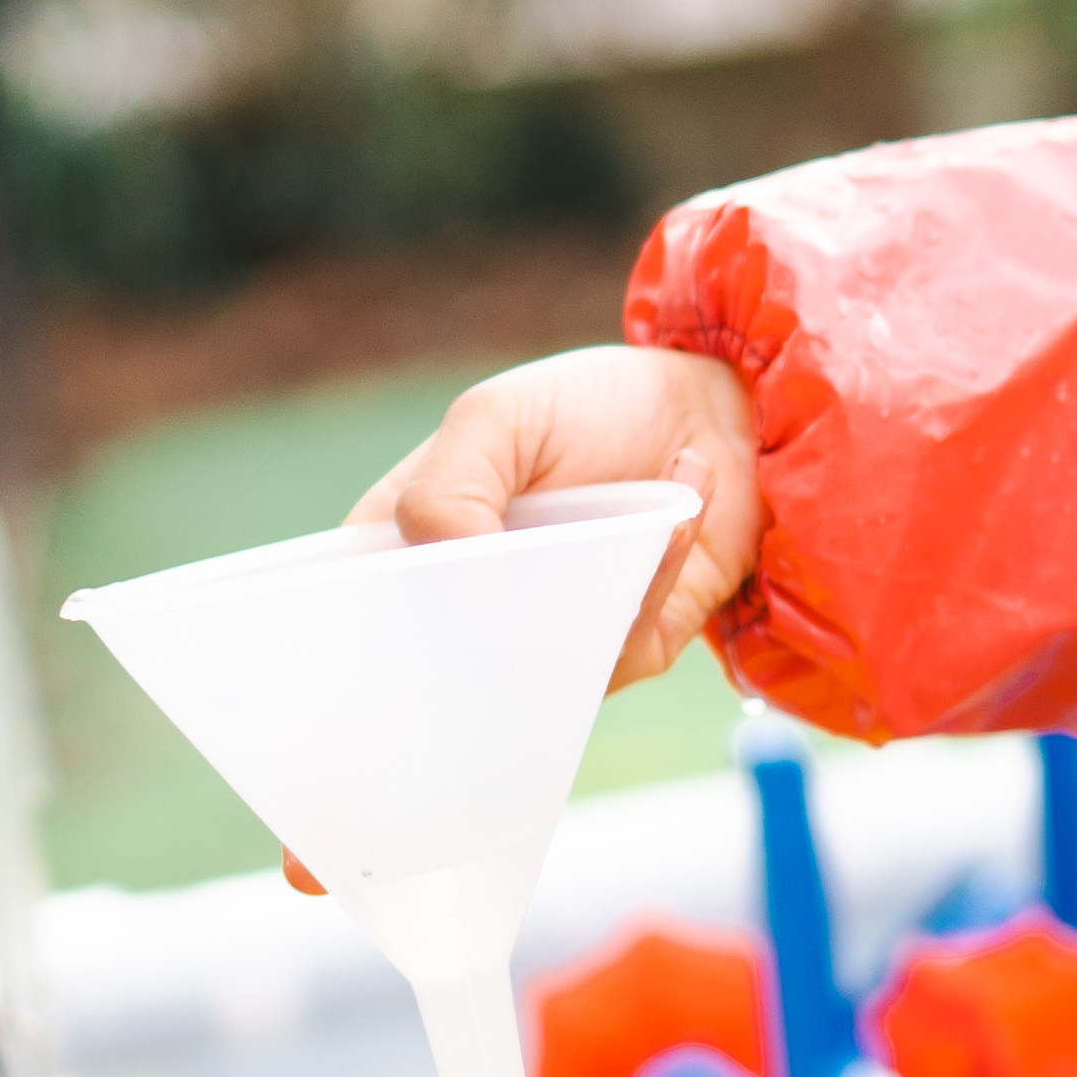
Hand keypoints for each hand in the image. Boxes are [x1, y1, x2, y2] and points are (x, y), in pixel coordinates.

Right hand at [355, 344, 760, 685]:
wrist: (714, 413)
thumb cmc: (590, 407)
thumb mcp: (499, 417)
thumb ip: (450, 485)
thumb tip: (456, 576)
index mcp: (417, 546)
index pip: (363, 610)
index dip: (363, 629)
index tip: (390, 617)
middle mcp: (477, 604)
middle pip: (440, 669)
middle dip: (475, 638)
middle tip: (523, 580)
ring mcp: (548, 633)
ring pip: (533, 669)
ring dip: (584, 591)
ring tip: (631, 510)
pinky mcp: (622, 650)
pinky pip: (619, 650)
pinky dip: (653, 577)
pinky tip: (675, 513)